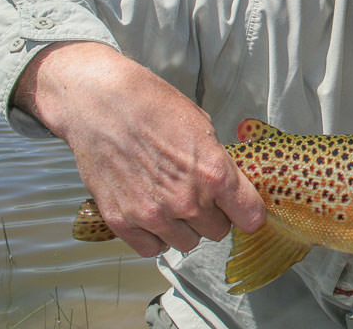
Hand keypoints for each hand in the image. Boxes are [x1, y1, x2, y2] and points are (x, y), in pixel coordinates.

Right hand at [14, 42, 264, 256]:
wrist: (102, 104)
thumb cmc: (152, 106)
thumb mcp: (203, 127)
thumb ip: (219, 163)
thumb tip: (231, 185)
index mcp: (214, 173)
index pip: (250, 217)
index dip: (249, 213)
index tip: (244, 210)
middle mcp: (187, 200)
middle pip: (218, 232)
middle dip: (213, 215)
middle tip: (199, 195)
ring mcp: (154, 214)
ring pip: (187, 243)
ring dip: (184, 227)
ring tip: (172, 201)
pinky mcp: (122, 222)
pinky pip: (151, 248)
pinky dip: (154, 236)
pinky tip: (151, 213)